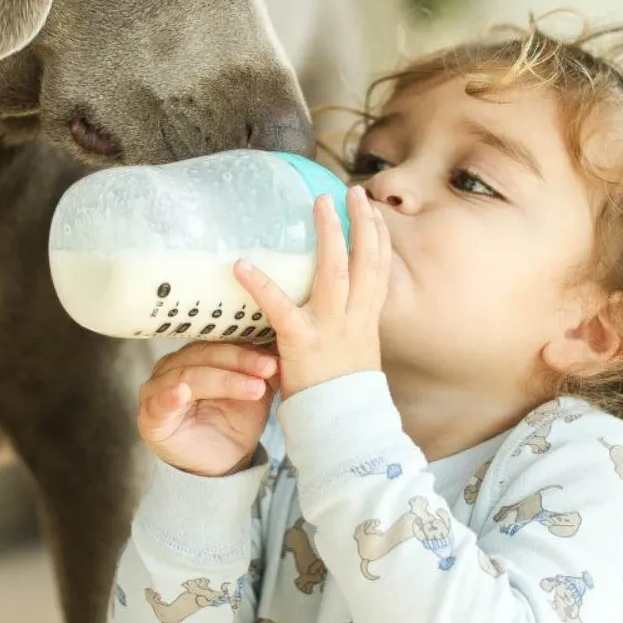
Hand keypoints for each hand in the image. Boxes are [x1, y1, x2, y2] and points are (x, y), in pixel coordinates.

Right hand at [137, 341, 278, 476]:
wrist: (224, 465)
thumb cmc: (234, 423)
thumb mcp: (254, 392)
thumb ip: (262, 368)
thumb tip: (283, 344)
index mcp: (193, 357)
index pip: (219, 344)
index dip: (247, 349)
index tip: (275, 357)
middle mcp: (171, 369)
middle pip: (204, 356)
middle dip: (240, 362)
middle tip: (268, 368)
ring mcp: (156, 392)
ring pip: (188, 376)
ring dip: (223, 380)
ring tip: (254, 389)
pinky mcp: (151, 419)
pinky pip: (158, 405)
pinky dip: (169, 397)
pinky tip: (182, 394)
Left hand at [234, 184, 390, 400]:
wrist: (344, 431)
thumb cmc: (341, 398)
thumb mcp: (355, 358)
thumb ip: (347, 330)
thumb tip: (336, 312)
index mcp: (367, 323)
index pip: (380, 273)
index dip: (380, 239)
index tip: (375, 213)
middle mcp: (355, 320)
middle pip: (366, 263)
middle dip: (363, 224)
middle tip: (353, 191)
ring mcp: (331, 329)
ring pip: (336, 271)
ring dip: (329, 234)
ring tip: (319, 204)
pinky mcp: (302, 342)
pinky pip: (280, 308)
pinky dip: (260, 285)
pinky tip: (242, 264)